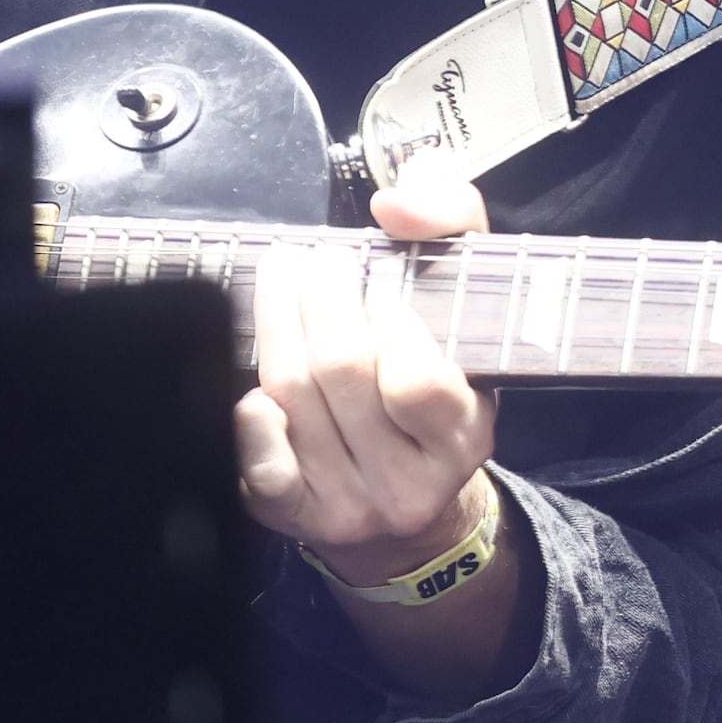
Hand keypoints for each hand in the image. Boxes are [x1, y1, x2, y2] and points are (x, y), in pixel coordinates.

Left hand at [233, 168, 499, 578]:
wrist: (413, 502)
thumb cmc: (438, 386)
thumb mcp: (470, 306)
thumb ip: (452, 229)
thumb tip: (397, 203)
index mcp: (463, 438)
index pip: (418, 382)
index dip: (388, 319)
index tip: (372, 275)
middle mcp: (409, 484)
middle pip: (342, 375)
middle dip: (316, 299)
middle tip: (309, 259)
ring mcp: (349, 506)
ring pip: (293, 401)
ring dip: (275, 327)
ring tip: (279, 281)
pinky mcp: (295, 518)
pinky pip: (263, 467)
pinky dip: (251, 420)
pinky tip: (253, 383)